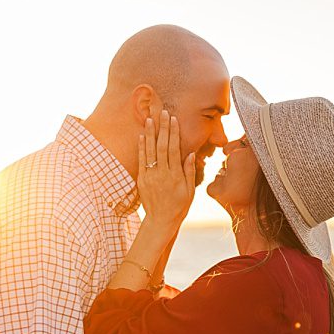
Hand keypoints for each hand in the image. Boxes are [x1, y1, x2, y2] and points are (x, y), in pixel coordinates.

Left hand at [137, 109, 195, 230]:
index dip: (174, 133)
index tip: (174, 120)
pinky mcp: (142, 179)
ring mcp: (150, 176)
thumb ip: (190, 172)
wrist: (160, 221)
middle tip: (163, 112)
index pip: (174, 149)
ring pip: (150, 151)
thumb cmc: (179, 206)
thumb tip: (191, 154)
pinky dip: (142, 147)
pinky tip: (143, 136)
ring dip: (150, 133)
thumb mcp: (190, 191)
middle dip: (163, 128)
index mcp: (175, 176)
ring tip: (150, 119)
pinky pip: (141, 160)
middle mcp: (162, 174)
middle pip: (162, 146)